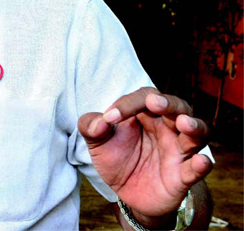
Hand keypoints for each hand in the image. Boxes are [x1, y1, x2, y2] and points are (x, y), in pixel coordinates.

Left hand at [78, 87, 211, 224]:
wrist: (126, 193)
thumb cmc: (116, 158)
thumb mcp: (97, 142)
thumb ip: (90, 127)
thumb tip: (99, 122)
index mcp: (146, 114)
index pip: (144, 97)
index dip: (127, 103)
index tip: (109, 118)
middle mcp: (167, 127)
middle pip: (178, 107)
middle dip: (168, 103)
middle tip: (155, 102)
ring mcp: (178, 151)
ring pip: (197, 133)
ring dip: (194, 126)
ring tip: (185, 123)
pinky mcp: (183, 175)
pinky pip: (197, 169)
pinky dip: (201, 165)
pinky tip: (201, 161)